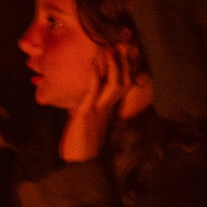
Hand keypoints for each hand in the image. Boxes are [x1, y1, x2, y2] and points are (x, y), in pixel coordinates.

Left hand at [59, 46, 131, 162]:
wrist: (78, 164)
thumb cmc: (80, 143)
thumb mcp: (86, 120)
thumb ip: (88, 106)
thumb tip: (82, 96)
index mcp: (109, 109)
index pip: (124, 83)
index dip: (127, 66)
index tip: (126, 49)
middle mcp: (109, 108)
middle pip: (125, 80)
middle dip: (125, 61)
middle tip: (123, 42)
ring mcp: (100, 110)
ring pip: (115, 84)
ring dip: (113, 65)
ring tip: (109, 47)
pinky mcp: (87, 114)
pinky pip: (94, 92)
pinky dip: (95, 76)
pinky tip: (93, 63)